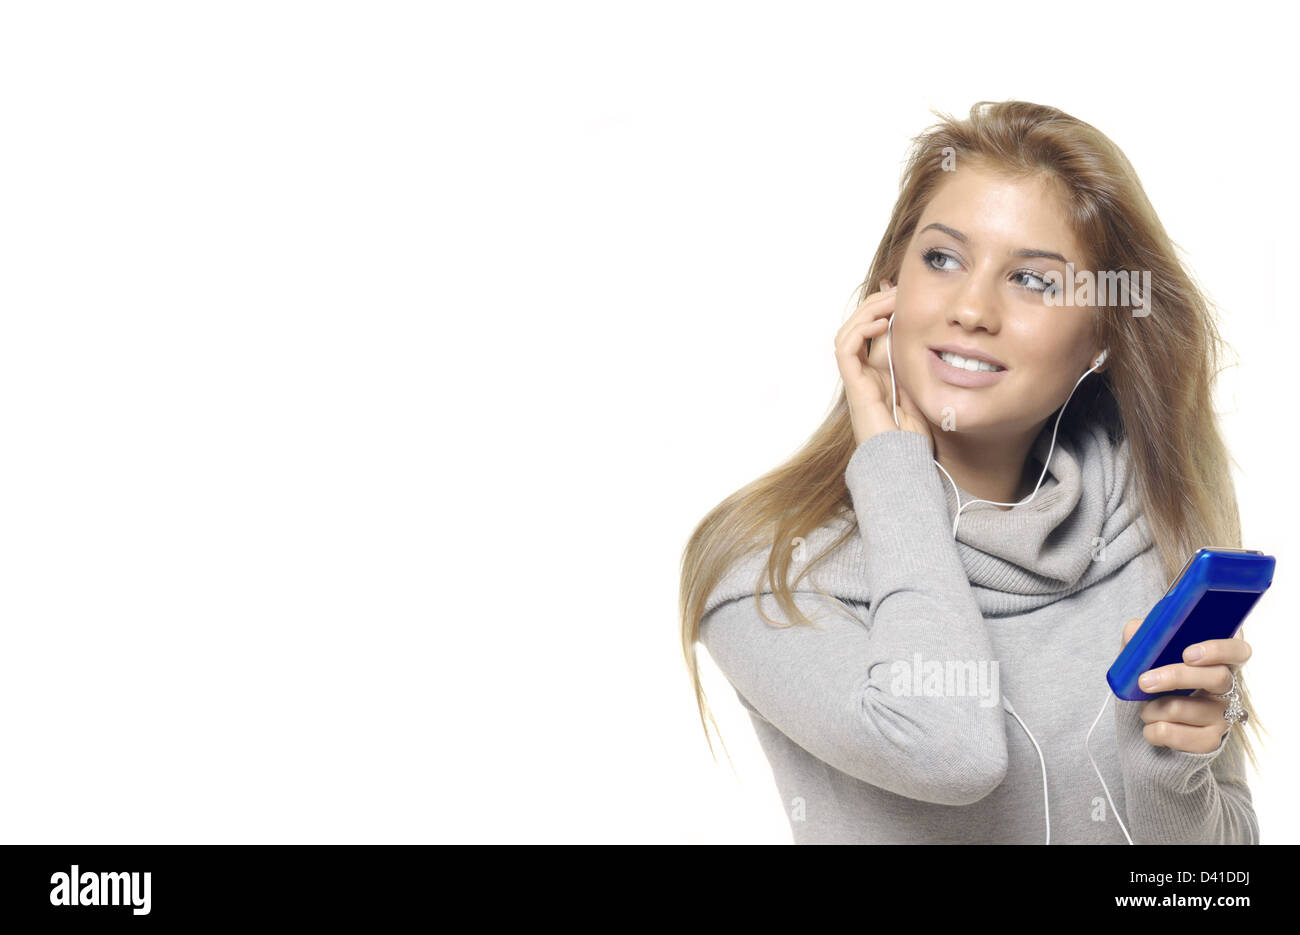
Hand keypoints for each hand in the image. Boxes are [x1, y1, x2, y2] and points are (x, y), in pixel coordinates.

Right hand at [834, 279, 932, 447]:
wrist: (904, 464)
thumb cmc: (916, 437)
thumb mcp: (925, 391)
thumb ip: (922, 367)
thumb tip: (934, 338)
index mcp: (879, 374)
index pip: (873, 332)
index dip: (883, 308)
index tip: (903, 292)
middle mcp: (864, 374)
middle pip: (858, 327)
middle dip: (875, 303)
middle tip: (898, 289)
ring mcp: (858, 380)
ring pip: (848, 333)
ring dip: (867, 311)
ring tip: (891, 300)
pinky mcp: (855, 386)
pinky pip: (846, 349)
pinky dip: (861, 330)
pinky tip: (884, 323)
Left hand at [1120, 617, 1251, 753]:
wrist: (1146, 722)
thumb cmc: (1153, 681)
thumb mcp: (1145, 657)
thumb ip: (1142, 639)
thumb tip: (1136, 628)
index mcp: (1217, 661)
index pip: (1238, 650)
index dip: (1218, 650)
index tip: (1187, 654)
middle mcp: (1228, 688)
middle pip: (1216, 677)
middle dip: (1175, 677)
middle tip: (1144, 681)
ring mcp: (1222, 716)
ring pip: (1185, 708)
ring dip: (1153, 709)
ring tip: (1145, 709)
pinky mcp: (1210, 741)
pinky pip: (1177, 736)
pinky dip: (1153, 732)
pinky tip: (1151, 727)